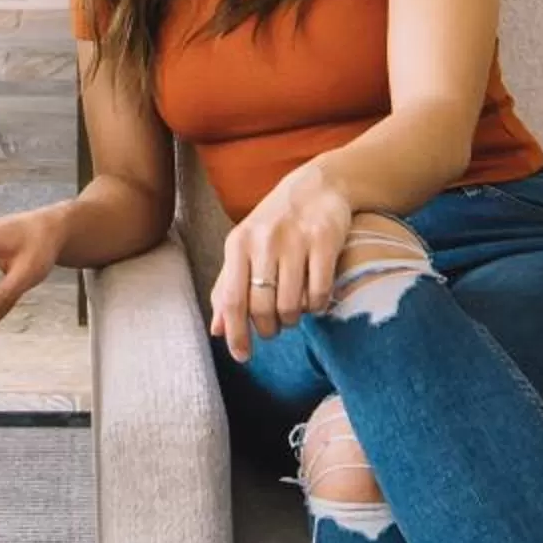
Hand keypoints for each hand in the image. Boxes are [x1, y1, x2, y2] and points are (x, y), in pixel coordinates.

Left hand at [209, 166, 352, 363]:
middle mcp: (264, 241)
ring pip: (292, 305)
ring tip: (295, 310)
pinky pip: (320, 292)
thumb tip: (217, 331)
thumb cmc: (274, 224)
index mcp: (238, 244)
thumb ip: (227, 287)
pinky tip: (316, 300)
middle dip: (270, 328)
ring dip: (294, 318)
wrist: (317, 185)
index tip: (243, 357)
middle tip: (275, 327)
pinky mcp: (325, 240)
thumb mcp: (244, 248)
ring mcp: (296, 240)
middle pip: (263, 308)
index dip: (236, 334)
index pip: (232, 299)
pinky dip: (318, 306)